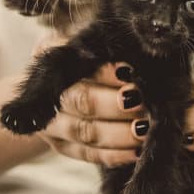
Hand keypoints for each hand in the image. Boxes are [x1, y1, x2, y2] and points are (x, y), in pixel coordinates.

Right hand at [31, 33, 145, 166]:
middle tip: (143, 103)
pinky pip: (89, 155)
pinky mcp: (64, 147)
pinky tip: (136, 151)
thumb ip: (99, 42)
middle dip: (115, 104)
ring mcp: (54, 125)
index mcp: (52, 59)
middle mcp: (48, 94)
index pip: (78, 66)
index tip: (130, 72)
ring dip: (118, 133)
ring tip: (144, 129)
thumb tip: (129, 45)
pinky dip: (114, 155)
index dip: (104, 73)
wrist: (58, 80)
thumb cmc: (84, 53)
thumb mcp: (85, 39)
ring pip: (85, 132)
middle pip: (81, 101)